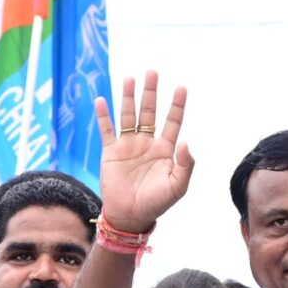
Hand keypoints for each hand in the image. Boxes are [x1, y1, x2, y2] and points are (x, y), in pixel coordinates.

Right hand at [91, 73, 193, 232]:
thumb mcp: (177, 187)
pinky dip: (103, 115)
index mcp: (164, 149)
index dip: (177, 105)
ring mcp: (128, 145)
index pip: (172, 121)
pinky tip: (101, 100)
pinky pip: (106, 130)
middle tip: (152, 72)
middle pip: (149, 111)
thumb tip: (186, 141)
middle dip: (151, 92)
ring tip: (129, 79)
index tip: (181, 87)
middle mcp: (146, 143)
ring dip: (128, 97)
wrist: (130, 216)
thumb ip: (185, 165)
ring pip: (128, 115)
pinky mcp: (111, 152)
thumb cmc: (156, 203)